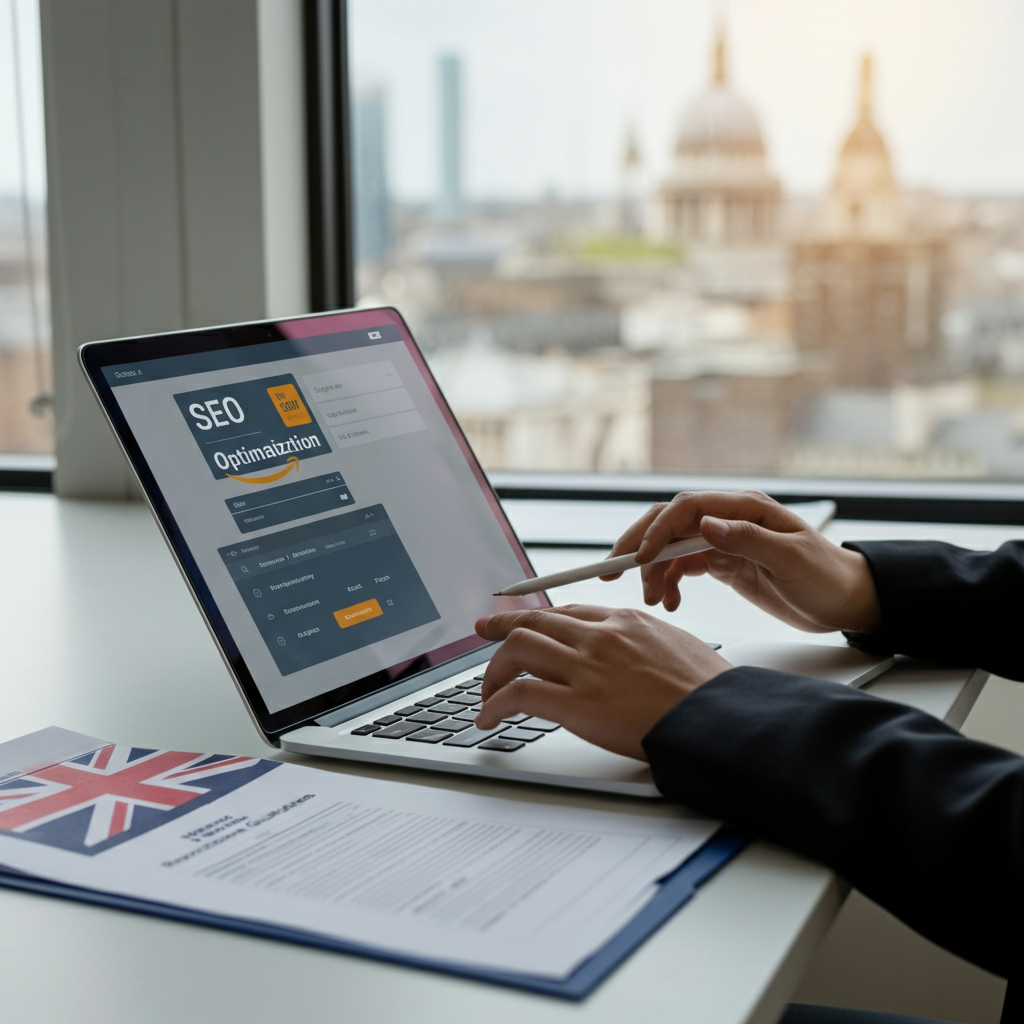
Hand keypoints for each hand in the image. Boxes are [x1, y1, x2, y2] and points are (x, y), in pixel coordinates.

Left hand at [474, 605, 731, 760]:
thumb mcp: (678, 647)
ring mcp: (587, 667)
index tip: (521, 622)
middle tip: (482, 631)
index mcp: (626, 621)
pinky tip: (488, 719)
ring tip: (487, 693)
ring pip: (517, 649)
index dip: (538, 619)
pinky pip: (518, 695)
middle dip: (501, 628)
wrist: (722, 719)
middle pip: (534, 623)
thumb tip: (631, 655)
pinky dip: (494, 706)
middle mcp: (601, 636)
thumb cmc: (710, 693)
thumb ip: (644, 644)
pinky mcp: (578, 704)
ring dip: (494, 672)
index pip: (566, 613)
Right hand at [601, 490, 880, 634]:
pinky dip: (669, 582)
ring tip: (654, 599)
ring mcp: (723, 541)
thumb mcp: (793, 559)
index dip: (659, 529)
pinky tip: (670, 601)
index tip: (642, 557)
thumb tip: (706, 525)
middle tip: (612, 570)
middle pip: (669, 523)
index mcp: (746, 508)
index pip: (688, 508)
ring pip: (671, 548)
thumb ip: (749, 539)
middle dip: (638, 545)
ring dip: (654, 572)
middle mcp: (729, 519)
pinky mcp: (722, 563)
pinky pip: (682, 567)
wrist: (847, 601)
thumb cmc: (828, 576)